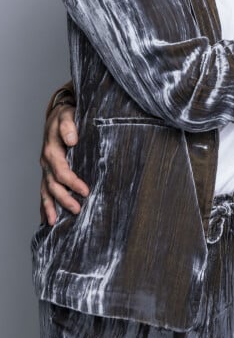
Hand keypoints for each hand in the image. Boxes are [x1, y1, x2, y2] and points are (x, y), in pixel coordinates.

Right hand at [39, 104, 86, 224]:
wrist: (58, 115)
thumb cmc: (65, 116)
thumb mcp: (67, 116)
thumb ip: (68, 126)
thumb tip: (71, 139)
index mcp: (52, 151)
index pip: (61, 171)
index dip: (73, 182)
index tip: (85, 191)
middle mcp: (46, 163)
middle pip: (52, 185)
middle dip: (63, 199)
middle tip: (77, 209)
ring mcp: (46, 169)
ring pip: (45, 191)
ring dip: (50, 207)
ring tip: (53, 222)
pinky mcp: (48, 172)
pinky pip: (44, 191)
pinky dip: (44, 205)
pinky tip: (47, 218)